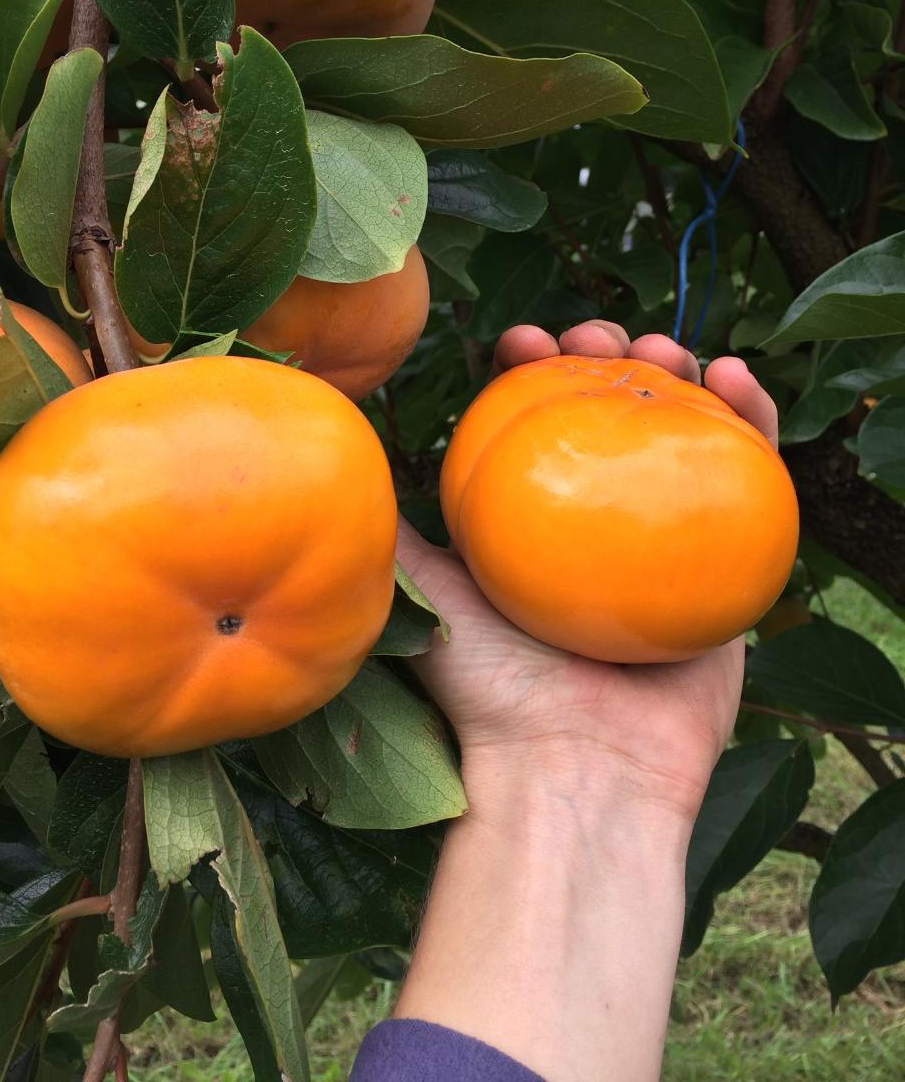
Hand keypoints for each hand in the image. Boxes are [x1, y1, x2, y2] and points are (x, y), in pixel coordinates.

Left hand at [399, 320, 779, 822]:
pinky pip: (756, 479)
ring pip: (684, 432)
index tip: (520, 337)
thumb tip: (348, 443)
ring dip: (680, 370)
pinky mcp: (733, 564)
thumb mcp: (422, 589)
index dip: (530, 366)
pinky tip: (739, 378)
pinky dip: (755, 421)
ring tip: (665, 345)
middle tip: (597, 334)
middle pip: (613, 412)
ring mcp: (669, 541)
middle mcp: (600, 525)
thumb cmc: (492, 688)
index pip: (536, 418)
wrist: (579, 770)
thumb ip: (390, 521)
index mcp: (536, 521)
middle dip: (606, 353)